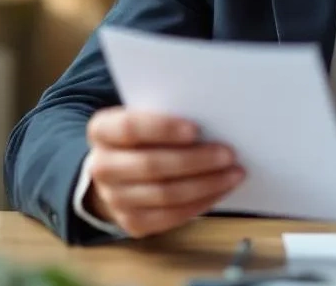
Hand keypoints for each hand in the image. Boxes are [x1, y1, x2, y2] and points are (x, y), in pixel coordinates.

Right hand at [85, 108, 244, 237]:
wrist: (117, 173)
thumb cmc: (143, 137)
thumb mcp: (145, 117)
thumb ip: (167, 113)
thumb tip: (213, 121)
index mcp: (101, 131)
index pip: (130, 128)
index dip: (162, 128)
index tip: (195, 129)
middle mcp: (102, 167)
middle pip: (151, 165)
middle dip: (195, 160)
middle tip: (228, 153)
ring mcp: (114, 198)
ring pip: (165, 194)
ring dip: (205, 184)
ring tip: (234, 173)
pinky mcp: (132, 223)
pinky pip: (171, 216)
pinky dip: (201, 203)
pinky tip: (221, 190)